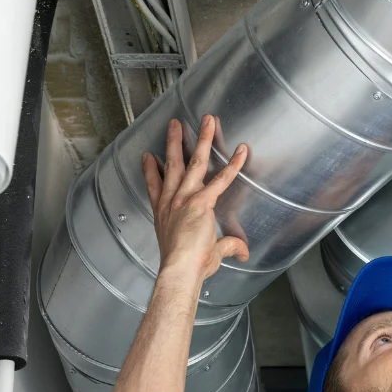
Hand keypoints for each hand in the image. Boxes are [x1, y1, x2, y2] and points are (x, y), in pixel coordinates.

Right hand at [142, 115, 249, 282]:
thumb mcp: (208, 254)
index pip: (154, 187)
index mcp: (164, 213)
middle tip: (174, 125)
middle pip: (172, 165)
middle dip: (174, 142)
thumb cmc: (187, 266)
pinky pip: (222, 178)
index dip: (150, 170)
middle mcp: (171, 202)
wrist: (180, 270)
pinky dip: (234, 164)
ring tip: (206, 121)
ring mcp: (184, 198)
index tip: (148, 156)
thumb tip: (243, 252)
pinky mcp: (201, 201)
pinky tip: (242, 150)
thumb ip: (227, 248)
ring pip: (194, 162)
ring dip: (201, 139)